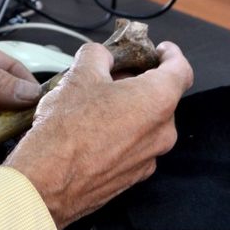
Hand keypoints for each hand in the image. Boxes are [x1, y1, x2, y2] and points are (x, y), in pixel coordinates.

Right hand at [3, 41, 192, 229]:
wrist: (48, 180)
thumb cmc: (66, 129)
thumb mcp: (78, 74)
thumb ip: (97, 55)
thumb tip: (101, 56)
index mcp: (156, 100)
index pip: (181, 70)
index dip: (171, 55)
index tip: (160, 50)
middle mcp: (161, 132)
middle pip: (159, 96)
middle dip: (137, 81)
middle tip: (110, 74)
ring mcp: (148, 158)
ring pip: (145, 122)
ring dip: (126, 108)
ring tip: (93, 102)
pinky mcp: (132, 176)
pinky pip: (133, 146)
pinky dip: (119, 133)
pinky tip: (90, 129)